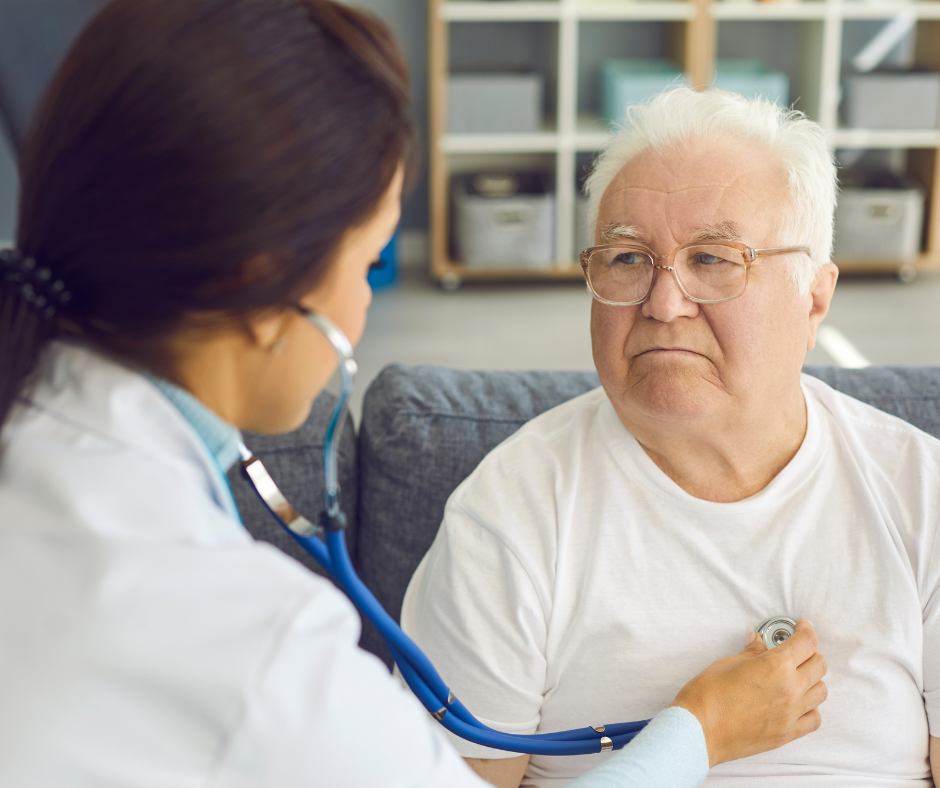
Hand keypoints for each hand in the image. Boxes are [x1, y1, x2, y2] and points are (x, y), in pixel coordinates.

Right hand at [669, 619, 826, 767]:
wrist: (699, 731)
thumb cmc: (707, 696)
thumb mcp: (727, 663)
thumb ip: (750, 653)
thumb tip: (757, 643)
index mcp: (775, 666)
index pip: (806, 642)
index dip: (806, 630)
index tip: (802, 627)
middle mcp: (789, 689)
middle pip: (819, 665)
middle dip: (810, 652)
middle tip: (797, 648)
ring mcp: (790, 713)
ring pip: (821, 691)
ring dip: (812, 678)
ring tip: (797, 674)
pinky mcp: (786, 733)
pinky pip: (814, 718)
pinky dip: (811, 707)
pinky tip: (798, 701)